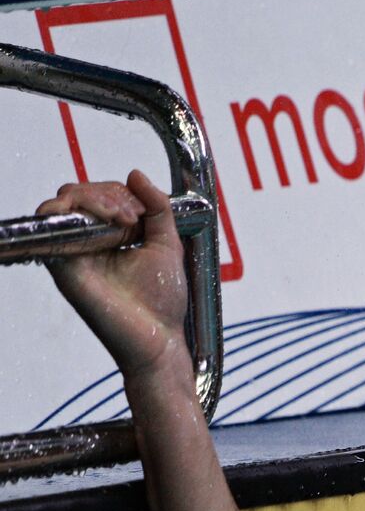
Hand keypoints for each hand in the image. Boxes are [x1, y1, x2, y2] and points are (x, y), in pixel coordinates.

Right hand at [37, 169, 190, 381]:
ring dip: (93, 200)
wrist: (159, 337)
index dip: (119, 193)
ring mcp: (73, 253)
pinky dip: (72, 215)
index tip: (141, 212)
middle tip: (132, 217)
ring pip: (62, 206)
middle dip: (107, 194)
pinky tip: (107, 226)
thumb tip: (135, 173)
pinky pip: (49, 229)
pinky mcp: (64, 266)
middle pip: (77, 195)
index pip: (99, 195)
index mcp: (109, 236)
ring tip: (123, 220)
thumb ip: (157, 208)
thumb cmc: (162, 300)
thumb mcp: (167, 244)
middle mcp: (86, 242)